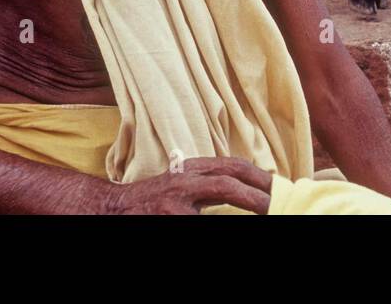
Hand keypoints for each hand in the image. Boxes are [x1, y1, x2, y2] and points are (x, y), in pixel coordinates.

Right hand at [99, 157, 273, 214]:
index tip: (277, 186)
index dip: (256, 175)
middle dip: (256, 192)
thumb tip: (248, 191)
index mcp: (190, 171)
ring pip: (218, 200)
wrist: (112, 210)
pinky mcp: (170, 220)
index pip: (230, 166)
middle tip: (278, 203)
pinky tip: (234, 224)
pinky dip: (221, 223)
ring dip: (243, 208)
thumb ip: (208, 185)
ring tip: (266, 212)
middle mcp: (183, 183)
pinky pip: (202, 221)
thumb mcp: (181, 185)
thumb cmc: (152, 201)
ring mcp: (174, 204)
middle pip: (227, 180)